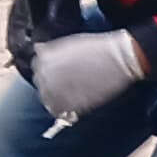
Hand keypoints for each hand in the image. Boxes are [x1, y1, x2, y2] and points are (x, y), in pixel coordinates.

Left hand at [30, 30, 146, 115]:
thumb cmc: (98, 48)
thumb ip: (51, 51)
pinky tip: (74, 105)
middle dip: (52, 84)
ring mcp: (57, 91)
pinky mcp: (70, 104)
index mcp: (44, 59)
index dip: (48, 70)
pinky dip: (65, 111)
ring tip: (71, 95)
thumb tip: (39, 52)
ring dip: (56, 98)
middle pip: (40, 85)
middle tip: (68, 83)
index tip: (58, 71)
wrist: (120, 58)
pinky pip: (59, 113)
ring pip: (48, 101)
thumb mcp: (69, 43)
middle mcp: (46, 75)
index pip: (36, 68)